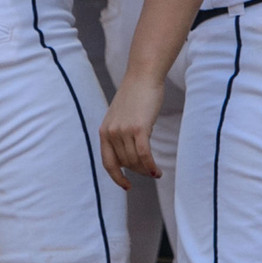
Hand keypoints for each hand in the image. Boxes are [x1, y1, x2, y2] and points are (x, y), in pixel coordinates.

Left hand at [99, 69, 166, 188]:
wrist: (143, 76)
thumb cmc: (136, 95)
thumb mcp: (121, 117)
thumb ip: (121, 134)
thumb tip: (132, 156)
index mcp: (104, 131)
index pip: (108, 162)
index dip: (116, 177)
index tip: (127, 186)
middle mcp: (111, 133)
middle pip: (126, 163)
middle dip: (138, 171)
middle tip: (150, 172)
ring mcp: (124, 131)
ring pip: (135, 160)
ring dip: (146, 170)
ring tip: (156, 172)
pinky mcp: (138, 128)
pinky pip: (144, 155)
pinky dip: (151, 166)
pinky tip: (157, 171)